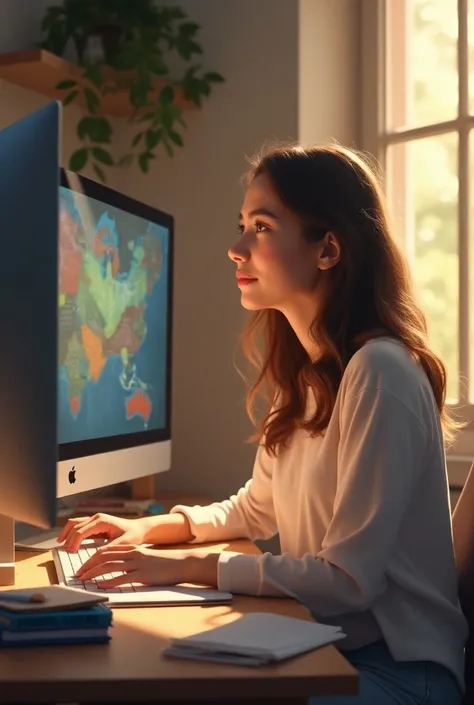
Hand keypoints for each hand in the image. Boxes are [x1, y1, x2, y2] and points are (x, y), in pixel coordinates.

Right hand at [57, 513, 148, 551]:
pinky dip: (71, 531)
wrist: (139, 529)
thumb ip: (109, 548)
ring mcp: (95, 518)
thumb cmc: (133, 535)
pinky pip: (78, 525)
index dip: (74, 542)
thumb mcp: (123, 544)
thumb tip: (95, 555)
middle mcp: (96, 517)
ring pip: (74, 523)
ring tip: (61, 545)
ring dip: (66, 533)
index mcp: (102, 521)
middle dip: (68, 539)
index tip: (71, 553)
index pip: (81, 531)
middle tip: (64, 551)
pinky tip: (68, 541)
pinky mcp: (94, 522)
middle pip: (75, 526)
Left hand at [75, 545, 219, 587]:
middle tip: (78, 574)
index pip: (106, 551)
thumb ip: (133, 561)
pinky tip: (101, 586)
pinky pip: (122, 578)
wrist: (182, 563)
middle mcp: (133, 554)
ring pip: (110, 566)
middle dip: (88, 566)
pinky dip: (109, 582)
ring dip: (94, 574)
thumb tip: (118, 569)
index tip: (83, 566)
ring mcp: (137, 564)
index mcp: (133, 549)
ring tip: (84, 580)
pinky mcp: (143, 575)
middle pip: (104, 557)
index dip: (92, 558)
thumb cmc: (165, 563)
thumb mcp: (147, 558)